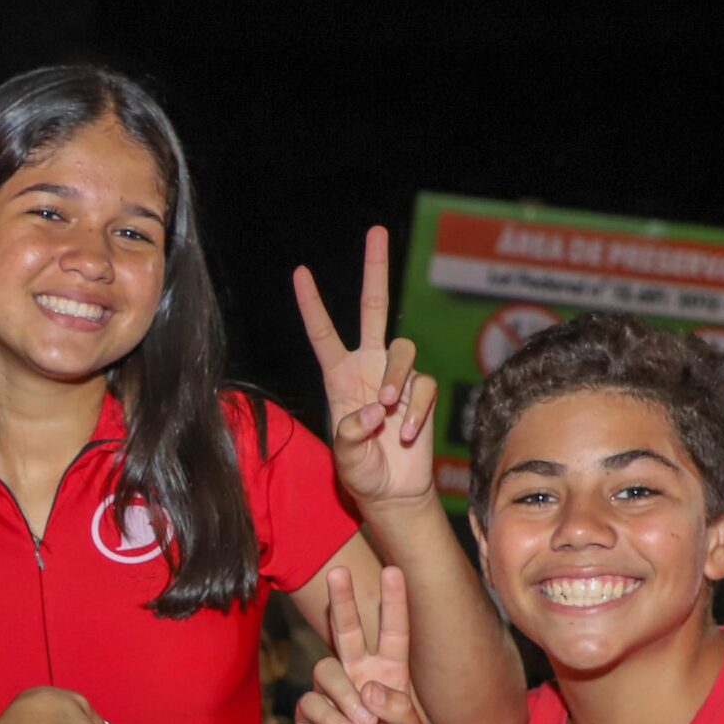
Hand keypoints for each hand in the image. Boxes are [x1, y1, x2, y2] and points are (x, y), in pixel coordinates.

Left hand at [293, 226, 440, 510]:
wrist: (391, 492)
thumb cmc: (360, 472)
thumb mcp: (344, 455)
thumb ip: (352, 431)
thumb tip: (379, 408)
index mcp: (339, 375)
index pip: (323, 332)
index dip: (312, 303)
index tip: (300, 271)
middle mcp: (369, 367)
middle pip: (374, 307)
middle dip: (376, 268)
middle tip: (375, 231)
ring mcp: (398, 377)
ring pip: (403, 351)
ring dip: (396, 379)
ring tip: (388, 412)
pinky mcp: (424, 393)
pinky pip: (424, 387)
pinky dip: (415, 411)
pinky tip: (404, 435)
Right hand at [296, 566, 425, 723]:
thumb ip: (398, 710)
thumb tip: (370, 687)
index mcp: (390, 676)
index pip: (392, 633)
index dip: (393, 603)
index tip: (394, 571)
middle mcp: (360, 677)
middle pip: (348, 630)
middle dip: (344, 600)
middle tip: (339, 571)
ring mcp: (334, 694)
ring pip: (329, 670)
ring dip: (346, 698)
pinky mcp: (311, 714)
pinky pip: (315, 703)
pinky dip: (333, 720)